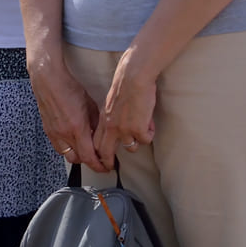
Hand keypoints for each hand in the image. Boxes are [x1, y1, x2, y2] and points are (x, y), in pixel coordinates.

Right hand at [30, 56, 101, 168]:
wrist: (48, 81)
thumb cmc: (69, 88)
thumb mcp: (90, 106)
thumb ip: (96, 124)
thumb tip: (101, 137)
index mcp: (78, 128)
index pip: (89, 157)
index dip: (99, 165)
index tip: (106, 167)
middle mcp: (64, 134)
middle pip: (78, 160)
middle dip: (89, 162)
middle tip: (98, 160)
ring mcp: (54, 133)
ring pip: (66, 155)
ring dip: (77, 156)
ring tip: (85, 150)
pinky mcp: (47, 130)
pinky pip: (58, 147)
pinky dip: (67, 148)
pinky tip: (72, 141)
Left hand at [94, 49, 157, 168]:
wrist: (133, 78)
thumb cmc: (125, 87)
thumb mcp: (111, 105)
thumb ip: (112, 117)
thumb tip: (117, 128)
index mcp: (104, 120)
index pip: (95, 142)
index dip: (96, 153)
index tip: (99, 160)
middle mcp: (111, 127)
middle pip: (106, 152)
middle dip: (107, 162)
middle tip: (111, 168)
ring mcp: (124, 129)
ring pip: (131, 147)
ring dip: (138, 141)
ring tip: (143, 127)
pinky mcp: (138, 129)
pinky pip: (146, 140)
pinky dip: (150, 133)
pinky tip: (150, 122)